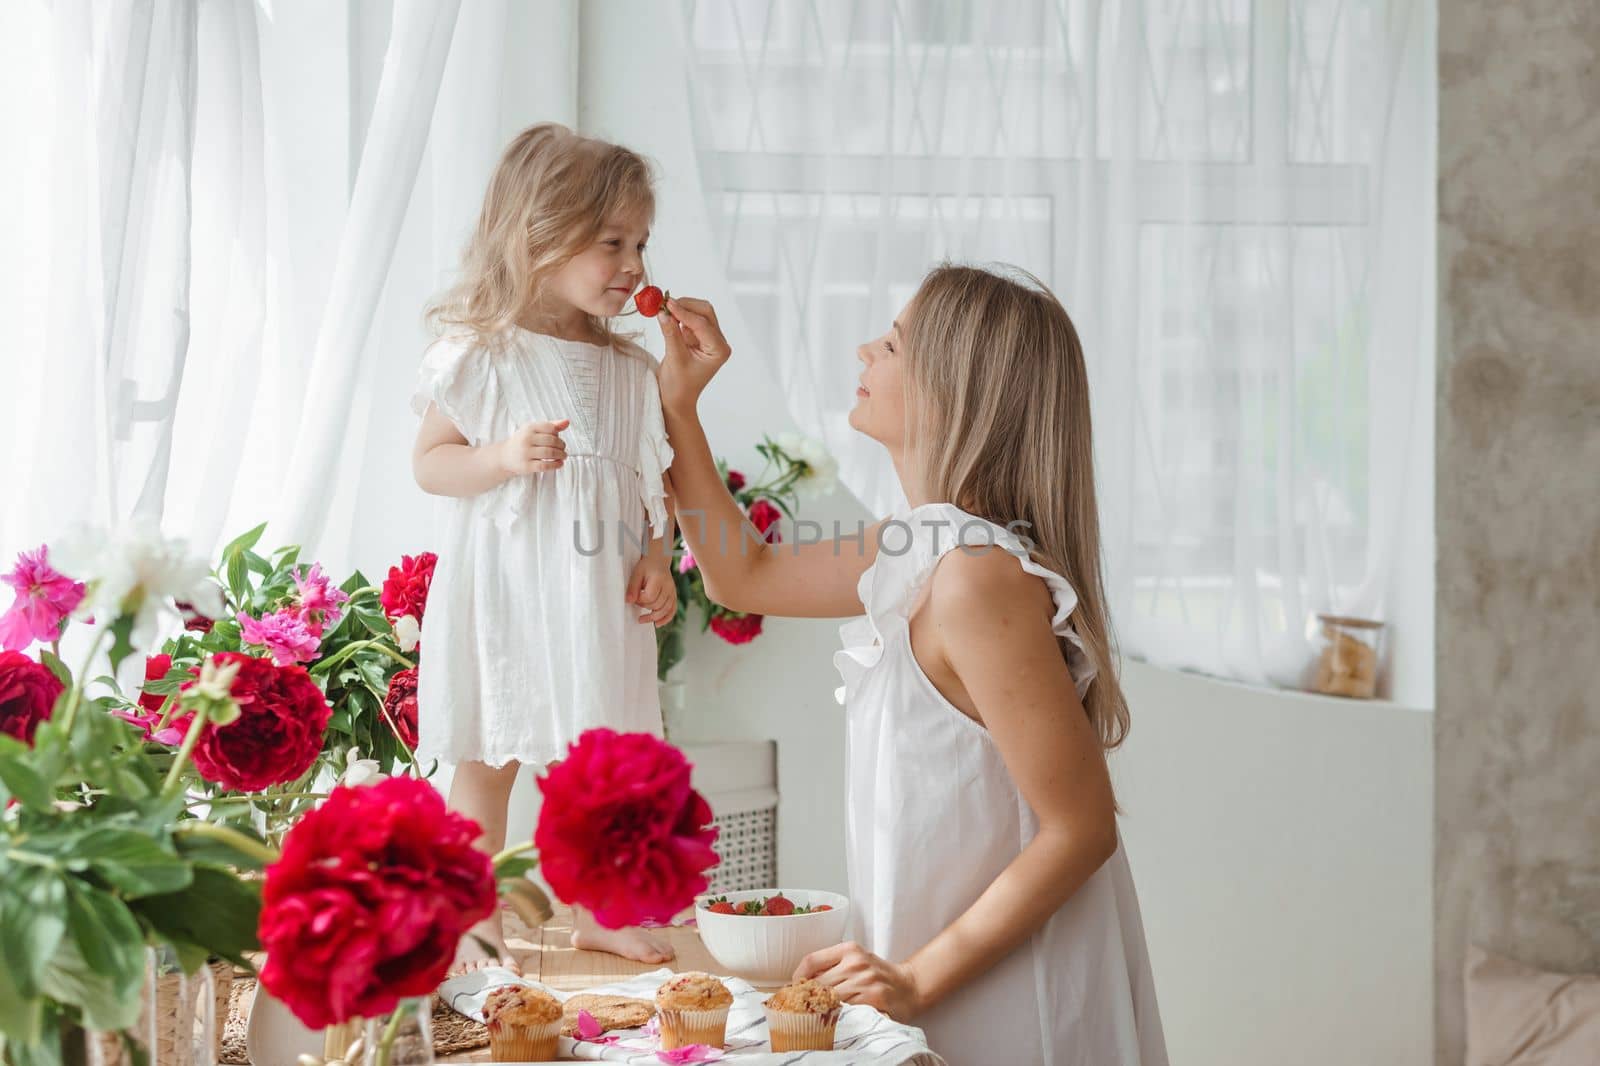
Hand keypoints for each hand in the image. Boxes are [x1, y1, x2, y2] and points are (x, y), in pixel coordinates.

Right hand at [495, 419, 568, 476]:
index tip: (559, 438)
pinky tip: (559, 463)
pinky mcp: (526, 466)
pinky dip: (556, 465)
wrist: (504, 456)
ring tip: (563, 456)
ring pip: (550, 453)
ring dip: (561, 455)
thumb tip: (567, 422)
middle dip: (561, 445)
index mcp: (529, 428)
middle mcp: (526, 439)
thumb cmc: (522, 441)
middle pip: (552, 441)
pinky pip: (545, 466)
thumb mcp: (533, 430)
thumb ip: (550, 426)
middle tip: (563, 448)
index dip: (558, 434)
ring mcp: (525, 453)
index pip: (550, 428)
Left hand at [626, 554, 676, 626]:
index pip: (650, 596)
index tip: (633, 598)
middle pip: (657, 604)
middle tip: (636, 604)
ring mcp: (673, 591)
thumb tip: (628, 601)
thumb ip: (632, 587)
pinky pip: (672, 610)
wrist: (658, 560)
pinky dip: (666, 618)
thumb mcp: (636, 573)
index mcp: (659, 579)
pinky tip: (657, 624)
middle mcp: (668, 586)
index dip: (640, 601)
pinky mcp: (674, 596)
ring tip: (641, 620)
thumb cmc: (646, 566)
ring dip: (653, 617)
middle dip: (645, 607)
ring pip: (665, 609)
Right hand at [657, 296, 730, 412]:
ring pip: (699, 312)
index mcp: (719, 350)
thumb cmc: (678, 385)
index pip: (702, 324)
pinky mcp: (699, 337)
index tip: (665, 304)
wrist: (677, 398)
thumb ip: (670, 333)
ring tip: (663, 311)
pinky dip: (679, 315)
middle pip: (705, 312)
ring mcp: (710, 338)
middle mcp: (719, 342)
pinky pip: (691, 319)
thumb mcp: (674, 358)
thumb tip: (663, 312)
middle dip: (685, 306)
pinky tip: (667, 317)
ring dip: (682, 308)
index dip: (683, 312)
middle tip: (664, 304)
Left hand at [794, 941, 924, 1020]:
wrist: (910, 986)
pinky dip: (836, 1017)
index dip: (797, 977)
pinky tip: (835, 1019)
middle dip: (808, 997)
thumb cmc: (878, 975)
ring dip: (820, 1009)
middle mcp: (856, 963)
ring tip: (816, 1014)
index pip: (812, 960)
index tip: (794, 988)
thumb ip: (832, 966)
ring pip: (829, 999)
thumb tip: (800, 982)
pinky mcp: (873, 1001)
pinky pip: (845, 1012)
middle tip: (802, 1006)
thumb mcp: (857, 960)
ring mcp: (865, 982)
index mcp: (849, 949)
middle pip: (818, 983)